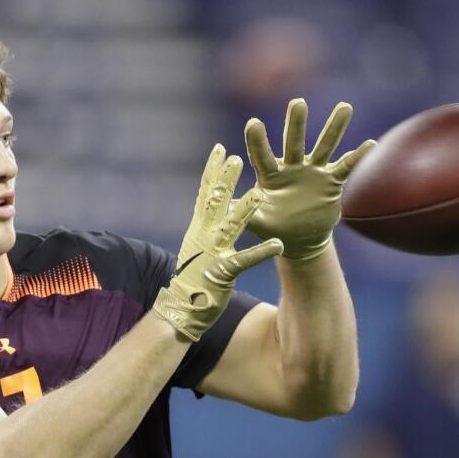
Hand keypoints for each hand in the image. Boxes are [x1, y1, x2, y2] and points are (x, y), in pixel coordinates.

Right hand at [153, 144, 283, 340]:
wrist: (180, 308)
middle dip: (226, 180)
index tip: (220, 149)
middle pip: (215, 202)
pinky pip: (244, 260)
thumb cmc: (192, 278)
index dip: (212, 170)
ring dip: (245, 210)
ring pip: (230, 226)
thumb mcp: (197, 246)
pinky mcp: (222, 273)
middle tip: (237, 158)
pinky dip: (261, 252)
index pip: (205, 193)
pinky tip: (278, 245)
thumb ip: (205, 227)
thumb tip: (210, 209)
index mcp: (198, 228)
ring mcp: (212, 253)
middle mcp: (203, 236)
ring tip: (259, 194)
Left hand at [245, 98, 376, 259]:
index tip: (252, 122)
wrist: (298, 238)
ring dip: (334, 128)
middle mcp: (292, 168)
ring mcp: (313, 173)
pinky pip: (346, 167)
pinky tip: (370, 143)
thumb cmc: (273, 227)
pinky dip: (358, 157)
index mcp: (270, 176)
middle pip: (294, 142)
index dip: (257, 140)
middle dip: (296, 123)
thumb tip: (228, 206)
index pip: (262, 155)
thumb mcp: (256, 222)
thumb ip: (244, 213)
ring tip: (345, 106)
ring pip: (324, 147)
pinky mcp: (331, 182)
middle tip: (298, 102)